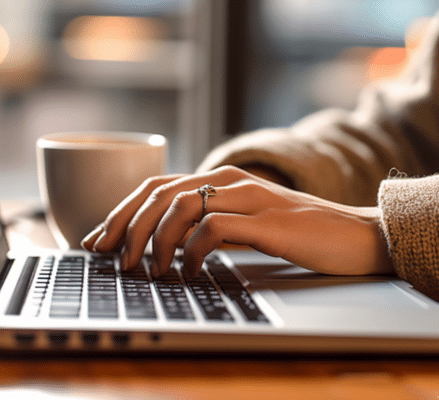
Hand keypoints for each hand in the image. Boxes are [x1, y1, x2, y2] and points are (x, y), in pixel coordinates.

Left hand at [81, 166, 392, 277]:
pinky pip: (213, 229)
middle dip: (125, 224)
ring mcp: (248, 196)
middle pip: (159, 192)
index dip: (122, 211)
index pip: (156, 185)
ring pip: (180, 206)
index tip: (99, 240)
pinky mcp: (267, 220)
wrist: (356, 234)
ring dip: (153, 239)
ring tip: (145, 269)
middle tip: (108, 255)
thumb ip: (209, 221)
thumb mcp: (244, 221)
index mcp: (220, 178)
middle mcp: (229, 180)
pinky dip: (190, 251)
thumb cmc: (297, 232)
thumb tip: (164, 243)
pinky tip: (186, 271)